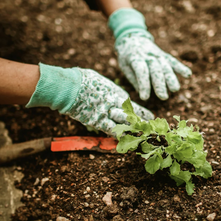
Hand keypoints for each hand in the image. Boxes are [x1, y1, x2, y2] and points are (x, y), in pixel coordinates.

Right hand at [26, 63, 153, 135]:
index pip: (131, 105)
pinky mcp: (97, 121)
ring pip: (125, 123)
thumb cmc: (82, 79)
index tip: (149, 116)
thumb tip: (107, 90)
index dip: (141, 112)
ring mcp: (107, 112)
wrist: (70, 86)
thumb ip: (106, 88)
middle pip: (132, 114)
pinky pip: (111, 130)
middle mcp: (115, 103)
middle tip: (151, 129)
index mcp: (115, 92)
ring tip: (143, 136)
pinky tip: (125, 141)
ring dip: (133, 130)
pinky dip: (118, 136)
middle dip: (142, 122)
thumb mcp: (99, 81)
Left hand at [115, 31, 191, 99]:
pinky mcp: (164, 55)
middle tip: (163, 97)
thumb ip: (133, 78)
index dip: (143, 85)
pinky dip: (181, 67)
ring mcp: (157, 55)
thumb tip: (142, 92)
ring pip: (166, 66)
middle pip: (156, 70)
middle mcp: (148, 56)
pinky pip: (173, 61)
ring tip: (175, 89)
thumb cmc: (127, 56)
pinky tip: (188, 74)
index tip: (144, 97)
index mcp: (135, 58)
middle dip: (160, 84)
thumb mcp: (124, 66)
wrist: (132, 38)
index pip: (141, 71)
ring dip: (171, 78)